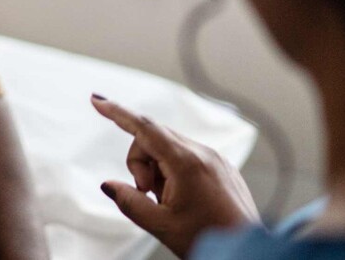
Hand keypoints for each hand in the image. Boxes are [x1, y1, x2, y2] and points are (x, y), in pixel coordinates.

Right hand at [91, 94, 259, 256]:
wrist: (246, 254)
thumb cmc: (208, 240)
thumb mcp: (160, 225)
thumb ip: (129, 201)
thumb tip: (108, 185)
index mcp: (187, 163)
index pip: (144, 128)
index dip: (117, 113)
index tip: (97, 101)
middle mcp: (204, 153)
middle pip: (153, 139)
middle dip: (141, 163)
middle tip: (147, 194)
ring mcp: (216, 159)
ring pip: (169, 148)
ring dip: (157, 170)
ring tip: (167, 201)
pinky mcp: (222, 167)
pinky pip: (187, 157)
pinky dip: (174, 172)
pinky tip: (182, 199)